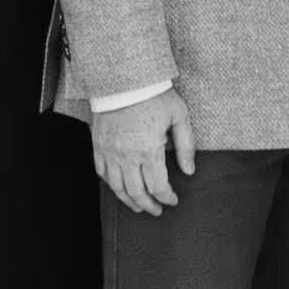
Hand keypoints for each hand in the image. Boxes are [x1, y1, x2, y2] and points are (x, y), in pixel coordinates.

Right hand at [92, 88, 197, 215]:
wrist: (124, 78)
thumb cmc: (154, 95)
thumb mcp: (179, 116)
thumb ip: (186, 145)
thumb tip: (189, 170)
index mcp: (149, 150)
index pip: (158, 186)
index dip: (167, 197)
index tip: (173, 200)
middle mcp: (127, 156)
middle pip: (137, 193)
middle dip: (149, 206)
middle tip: (157, 211)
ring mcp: (110, 152)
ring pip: (117, 188)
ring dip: (129, 201)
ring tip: (139, 207)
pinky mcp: (98, 146)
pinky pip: (102, 173)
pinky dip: (111, 185)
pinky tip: (120, 188)